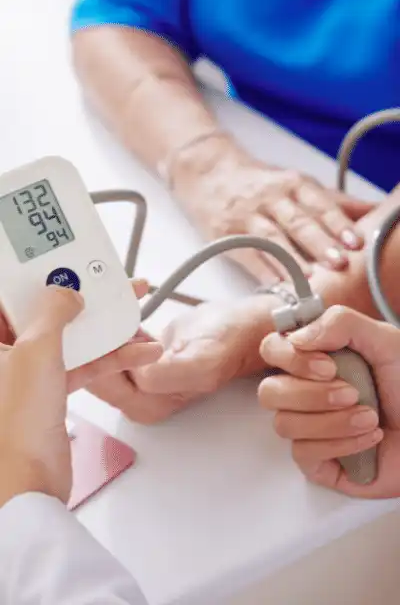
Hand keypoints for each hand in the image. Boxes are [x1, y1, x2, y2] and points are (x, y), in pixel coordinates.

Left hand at [0, 283, 161, 506]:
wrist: (29, 483)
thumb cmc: (16, 422)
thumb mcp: (37, 350)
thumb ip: (55, 311)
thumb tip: (66, 292)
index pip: (8, 294)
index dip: (34, 274)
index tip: (59, 258)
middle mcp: (4, 353)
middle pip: (44, 311)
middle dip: (80, 296)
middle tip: (106, 280)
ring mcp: (27, 373)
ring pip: (69, 336)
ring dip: (104, 327)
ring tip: (134, 310)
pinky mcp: (50, 391)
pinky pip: (83, 363)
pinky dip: (110, 358)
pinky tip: (139, 352)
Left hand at [86, 294, 275, 423]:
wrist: (243, 327)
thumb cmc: (229, 344)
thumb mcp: (200, 362)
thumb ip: (164, 374)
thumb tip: (134, 372)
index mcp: (146, 404)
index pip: (99, 380)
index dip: (92, 351)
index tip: (90, 322)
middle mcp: (137, 394)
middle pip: (94, 365)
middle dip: (91, 333)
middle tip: (92, 301)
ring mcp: (137, 373)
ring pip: (103, 347)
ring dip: (102, 321)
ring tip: (107, 294)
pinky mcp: (140, 353)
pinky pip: (115, 335)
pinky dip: (115, 316)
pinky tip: (122, 297)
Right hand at [173, 135, 371, 283]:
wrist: (209, 175)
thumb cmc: (263, 185)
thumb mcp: (298, 184)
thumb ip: (335, 201)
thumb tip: (376, 212)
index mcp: (293, 184)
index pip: (319, 203)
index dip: (337, 222)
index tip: (355, 242)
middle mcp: (271, 198)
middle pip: (297, 221)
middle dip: (318, 243)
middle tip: (339, 264)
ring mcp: (247, 217)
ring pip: (272, 239)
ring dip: (292, 261)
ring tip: (310, 280)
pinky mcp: (227, 235)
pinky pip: (248, 256)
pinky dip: (264, 273)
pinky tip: (278, 288)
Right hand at [258, 306, 399, 497]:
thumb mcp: (384, 340)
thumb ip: (341, 323)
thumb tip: (298, 337)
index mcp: (315, 358)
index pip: (272, 350)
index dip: (289, 358)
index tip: (327, 364)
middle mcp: (306, 391)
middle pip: (269, 392)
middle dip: (311, 394)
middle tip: (352, 393)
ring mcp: (310, 428)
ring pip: (284, 425)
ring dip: (332, 421)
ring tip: (370, 417)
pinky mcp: (319, 462)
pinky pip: (304, 454)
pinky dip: (340, 444)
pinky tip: (369, 438)